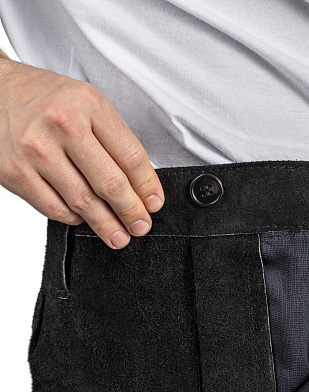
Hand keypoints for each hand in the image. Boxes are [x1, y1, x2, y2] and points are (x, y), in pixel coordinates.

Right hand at [0, 58, 163, 248]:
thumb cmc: (47, 99)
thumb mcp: (88, 104)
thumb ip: (115, 141)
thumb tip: (141, 187)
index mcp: (88, 105)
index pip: (131, 157)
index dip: (148, 188)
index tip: (154, 204)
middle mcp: (62, 126)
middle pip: (110, 184)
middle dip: (132, 212)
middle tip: (141, 226)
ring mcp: (36, 151)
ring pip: (84, 202)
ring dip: (106, 225)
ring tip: (119, 236)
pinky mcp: (15, 173)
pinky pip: (55, 209)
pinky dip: (75, 218)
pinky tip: (85, 218)